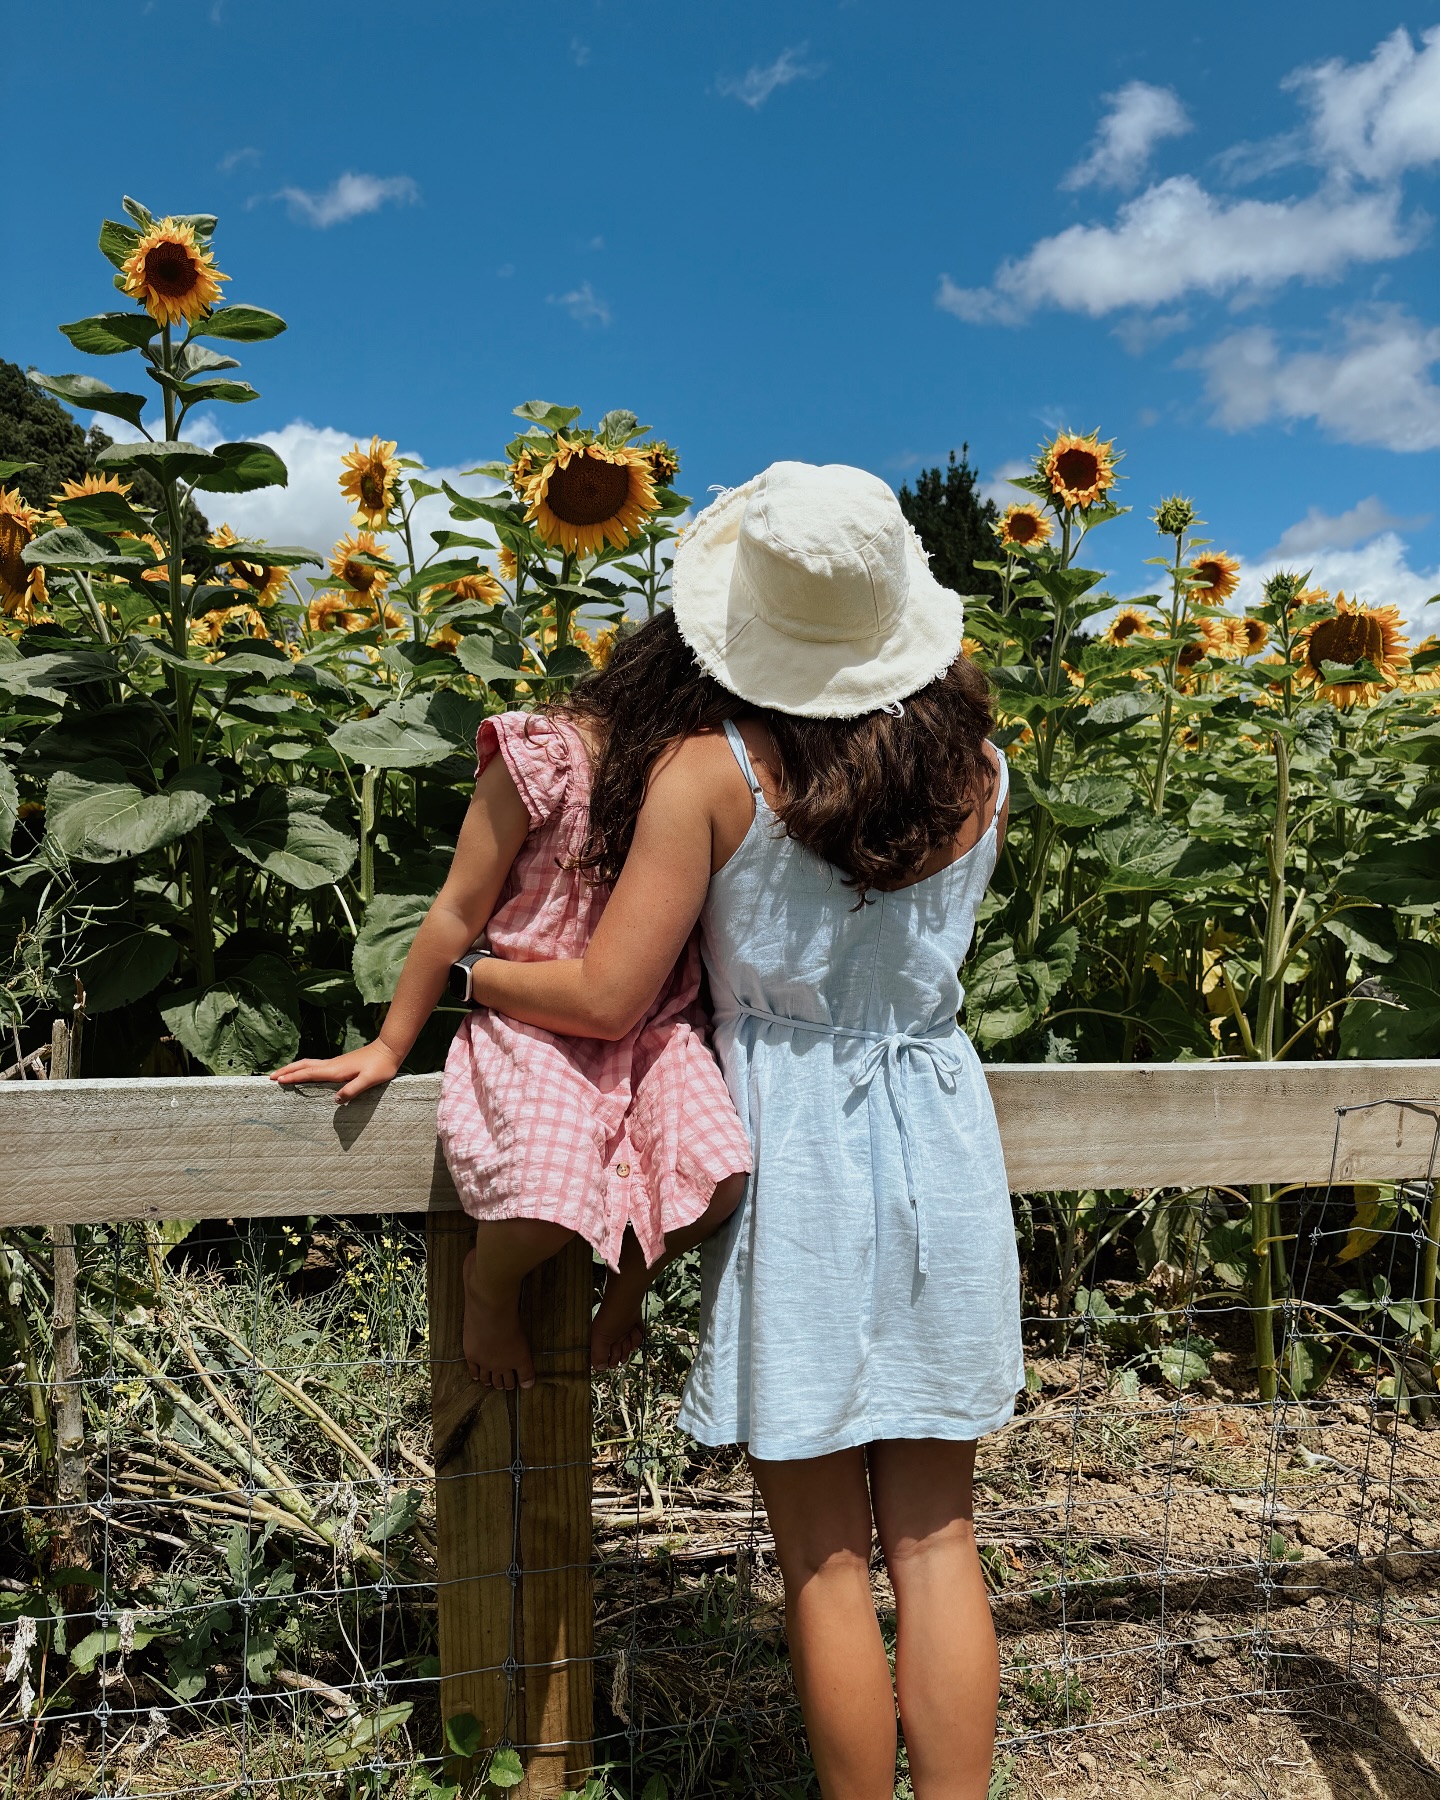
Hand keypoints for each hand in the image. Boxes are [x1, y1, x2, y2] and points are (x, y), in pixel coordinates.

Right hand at [269, 1040, 401, 1102]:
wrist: (389, 1049)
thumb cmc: (381, 1066)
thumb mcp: (369, 1080)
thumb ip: (353, 1090)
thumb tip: (335, 1100)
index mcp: (336, 1070)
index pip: (309, 1073)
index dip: (293, 1077)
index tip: (277, 1080)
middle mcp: (332, 1065)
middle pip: (304, 1066)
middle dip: (287, 1071)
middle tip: (270, 1077)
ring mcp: (335, 1063)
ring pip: (309, 1064)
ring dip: (293, 1068)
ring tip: (282, 1074)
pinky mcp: (339, 1063)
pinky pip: (316, 1066)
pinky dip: (304, 1068)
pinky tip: (305, 1073)